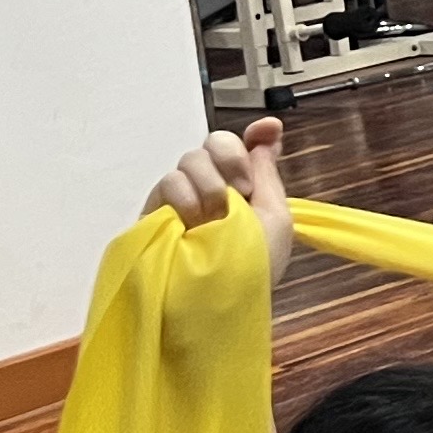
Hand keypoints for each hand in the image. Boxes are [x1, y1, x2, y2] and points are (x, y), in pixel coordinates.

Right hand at [146, 116, 293, 283]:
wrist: (217, 302)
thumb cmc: (254, 268)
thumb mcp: (275, 221)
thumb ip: (268, 175)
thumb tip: (269, 132)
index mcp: (244, 189)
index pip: (245, 146)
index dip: (257, 133)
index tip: (267, 129)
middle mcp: (214, 187)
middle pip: (215, 142)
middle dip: (231, 158)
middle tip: (240, 192)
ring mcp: (184, 197)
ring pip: (191, 159)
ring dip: (210, 184)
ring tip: (214, 219)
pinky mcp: (157, 210)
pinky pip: (170, 180)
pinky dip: (186, 197)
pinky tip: (192, 223)